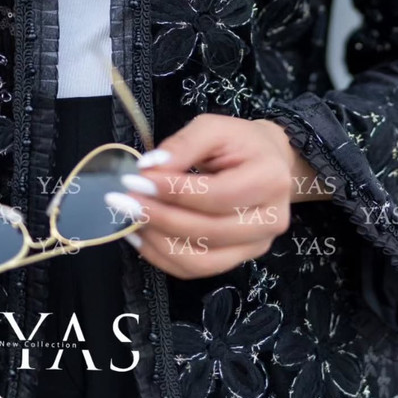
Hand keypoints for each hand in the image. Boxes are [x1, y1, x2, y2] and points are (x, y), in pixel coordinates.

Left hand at [105, 114, 330, 279]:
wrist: (268, 161)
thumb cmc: (240, 142)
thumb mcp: (214, 128)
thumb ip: (183, 144)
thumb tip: (149, 169)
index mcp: (271, 180)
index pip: (217, 195)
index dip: (174, 191)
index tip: (137, 181)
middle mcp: (272, 219)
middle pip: (210, 232)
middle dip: (161, 217)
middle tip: (125, 201)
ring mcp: (257, 245)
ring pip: (202, 261)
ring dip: (159, 242)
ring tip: (130, 219)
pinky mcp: (241, 259)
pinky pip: (197, 270)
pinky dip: (163, 257)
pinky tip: (142, 236)